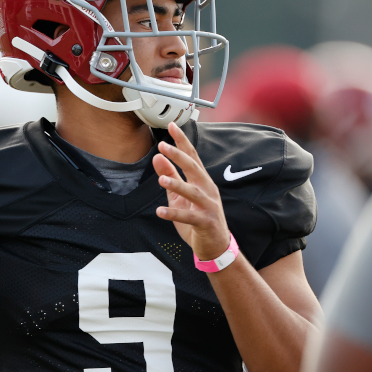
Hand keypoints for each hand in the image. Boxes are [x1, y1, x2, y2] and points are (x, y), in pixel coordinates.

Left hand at [153, 123, 231, 261]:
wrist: (215, 246)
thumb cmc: (197, 217)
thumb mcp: (180, 196)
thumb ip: (170, 176)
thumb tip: (157, 157)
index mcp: (201, 180)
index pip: (191, 156)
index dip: (182, 141)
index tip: (171, 126)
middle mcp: (207, 189)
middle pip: (194, 168)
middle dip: (179, 156)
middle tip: (163, 145)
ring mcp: (208, 206)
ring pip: (193, 192)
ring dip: (177, 184)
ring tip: (161, 179)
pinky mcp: (206, 222)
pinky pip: (189, 217)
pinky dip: (174, 214)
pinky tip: (160, 211)